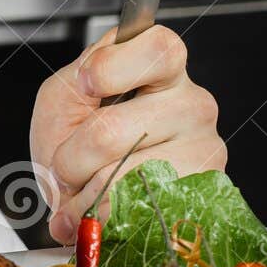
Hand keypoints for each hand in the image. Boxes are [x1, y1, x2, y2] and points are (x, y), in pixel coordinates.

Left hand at [31, 25, 225, 244]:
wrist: (89, 195)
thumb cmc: (75, 141)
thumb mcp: (62, 100)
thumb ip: (74, 80)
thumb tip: (90, 75)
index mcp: (161, 68)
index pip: (157, 49)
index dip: (112, 68)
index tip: (86, 85)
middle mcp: (192, 103)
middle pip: (112, 132)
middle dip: (71, 161)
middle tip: (65, 168)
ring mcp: (204, 149)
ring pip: (122, 178)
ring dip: (84, 196)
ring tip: (81, 194)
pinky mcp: (203, 193)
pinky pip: (138, 210)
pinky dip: (104, 217)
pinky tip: (101, 211)